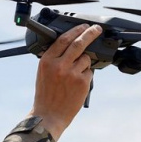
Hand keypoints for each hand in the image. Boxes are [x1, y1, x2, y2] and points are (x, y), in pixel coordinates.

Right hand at [30, 23, 102, 140]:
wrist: (49, 115)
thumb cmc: (46, 94)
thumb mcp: (43, 72)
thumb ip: (55, 59)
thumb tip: (71, 46)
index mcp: (47, 61)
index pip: (64, 39)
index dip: (76, 30)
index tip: (83, 26)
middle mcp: (59, 65)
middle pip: (79, 43)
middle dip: (90, 33)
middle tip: (97, 29)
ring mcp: (72, 73)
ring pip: (86, 59)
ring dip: (85, 62)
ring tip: (75, 75)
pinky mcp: (82, 82)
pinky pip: (89, 72)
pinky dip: (86, 75)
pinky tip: (76, 85)